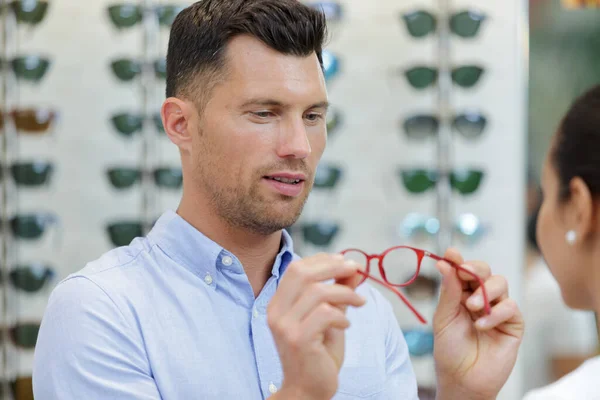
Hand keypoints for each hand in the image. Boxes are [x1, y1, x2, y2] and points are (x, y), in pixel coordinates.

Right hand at [267, 253, 364, 399]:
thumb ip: (337, 292)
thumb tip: (352, 269)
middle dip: (333, 266)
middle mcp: (276, 312)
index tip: (345, 261)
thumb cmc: (317, 354)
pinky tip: (346, 324)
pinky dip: (341, 315)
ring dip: (345, 293)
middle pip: (302, 272)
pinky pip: (324, 313)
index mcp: (279, 303)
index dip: (322, 260)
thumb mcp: (329, 316)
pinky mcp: (298, 340)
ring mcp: (285, 326)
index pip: (297, 268)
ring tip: (359, 302)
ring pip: (317, 292)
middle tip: (356, 269)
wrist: (307, 390)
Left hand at [432, 248, 523, 399]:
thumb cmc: (450, 350)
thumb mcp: (443, 318)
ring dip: (485, 291)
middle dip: (474, 269)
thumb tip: (445, 263)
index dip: (458, 260)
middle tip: (464, 273)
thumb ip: (448, 291)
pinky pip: (510, 306)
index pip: (462, 270)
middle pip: (484, 271)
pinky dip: (495, 312)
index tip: (451, 254)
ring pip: (500, 282)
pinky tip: (482, 325)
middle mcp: (480, 298)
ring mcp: (497, 309)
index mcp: (460, 294)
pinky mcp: (513, 324)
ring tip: (471, 308)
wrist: (463, 379)